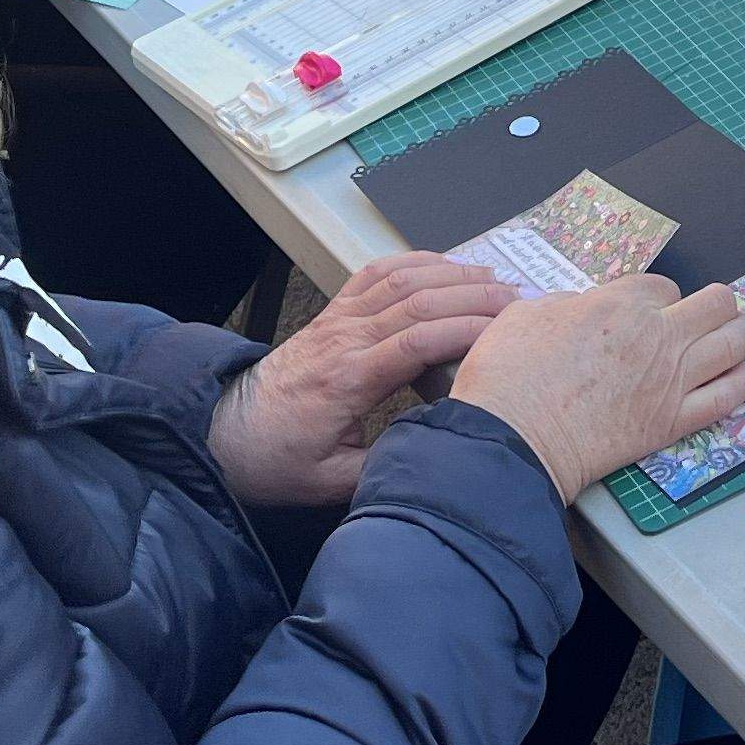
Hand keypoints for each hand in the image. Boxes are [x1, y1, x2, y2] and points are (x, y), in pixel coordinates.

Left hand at [203, 251, 516, 504]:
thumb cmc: (278, 460)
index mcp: (347, 380)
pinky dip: (414, 261)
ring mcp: (337, 320)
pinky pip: (375, 273)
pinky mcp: (332, 313)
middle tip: (518, 301)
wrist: (226, 435)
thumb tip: (439, 451)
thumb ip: (386, 466)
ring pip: (401, 280)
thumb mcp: (332, 482)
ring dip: (452, 274)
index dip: (466, 330)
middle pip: (419, 301)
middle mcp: (344, 339)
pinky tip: (444, 264)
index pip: (418, 341)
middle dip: (475, 296)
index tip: (506, 332)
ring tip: (495, 279)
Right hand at [451, 274, 744, 500]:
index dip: (659, 298)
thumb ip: (566, 304)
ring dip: (740, 333)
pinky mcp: (672, 422)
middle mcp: (656, 335)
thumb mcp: (526, 314)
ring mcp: (671, 380)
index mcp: (619, 304)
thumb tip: (583, 309)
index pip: (664, 287)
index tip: (652, 311)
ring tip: (736, 335)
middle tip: (710, 314)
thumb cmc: (508, 375)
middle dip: (717, 304)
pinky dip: (739, 380)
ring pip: (734, 342)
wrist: (510, 439)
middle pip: (717, 303)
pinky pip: (728, 396)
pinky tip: (735, 375)